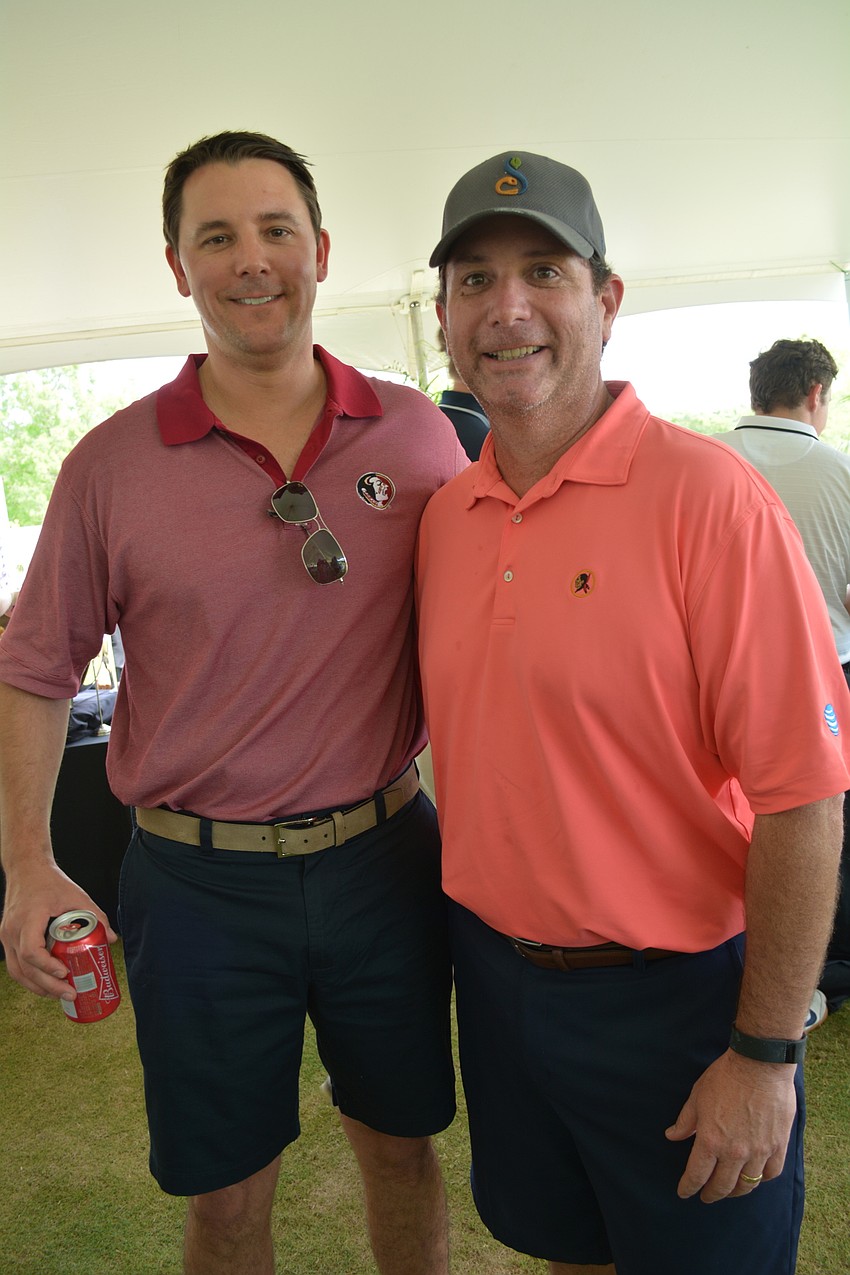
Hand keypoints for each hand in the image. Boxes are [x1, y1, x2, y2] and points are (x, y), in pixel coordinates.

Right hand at [0, 859, 116, 1000]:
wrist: (26, 869)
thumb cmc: (49, 881)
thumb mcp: (76, 895)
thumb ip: (95, 916)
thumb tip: (111, 938)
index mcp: (28, 917)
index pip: (31, 950)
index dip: (47, 966)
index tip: (64, 973)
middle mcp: (12, 929)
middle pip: (25, 967)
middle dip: (47, 985)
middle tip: (69, 993)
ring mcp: (6, 936)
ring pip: (17, 971)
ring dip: (37, 987)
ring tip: (58, 994)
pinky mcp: (7, 939)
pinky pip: (15, 965)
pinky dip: (29, 978)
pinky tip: (45, 984)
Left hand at [665, 1049, 796, 1201]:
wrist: (759, 1065)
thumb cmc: (725, 1077)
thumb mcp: (698, 1096)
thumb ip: (685, 1121)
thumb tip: (672, 1136)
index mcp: (710, 1140)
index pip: (696, 1175)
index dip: (688, 1187)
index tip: (684, 1192)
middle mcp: (734, 1152)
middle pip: (722, 1186)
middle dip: (711, 1194)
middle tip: (706, 1196)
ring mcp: (758, 1151)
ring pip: (747, 1185)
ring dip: (735, 1191)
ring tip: (729, 1190)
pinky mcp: (778, 1146)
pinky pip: (770, 1173)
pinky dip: (761, 1178)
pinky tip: (755, 1176)